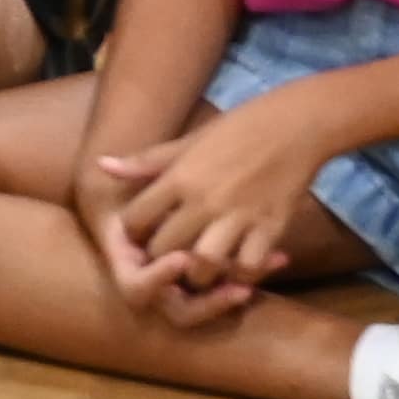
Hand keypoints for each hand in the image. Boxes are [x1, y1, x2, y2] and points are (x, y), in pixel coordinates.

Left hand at [90, 110, 311, 317]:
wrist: (295, 124)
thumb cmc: (237, 129)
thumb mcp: (187, 141)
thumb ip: (146, 162)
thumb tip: (102, 166)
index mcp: (179, 176)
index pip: (136, 219)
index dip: (134, 232)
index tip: (143, 234)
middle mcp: (204, 199)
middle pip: (165, 248)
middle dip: (162, 260)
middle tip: (169, 260)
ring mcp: (238, 215)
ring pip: (205, 265)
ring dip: (200, 274)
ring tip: (201, 269)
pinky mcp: (270, 227)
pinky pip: (249, 266)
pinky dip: (242, 273)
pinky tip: (240, 265)